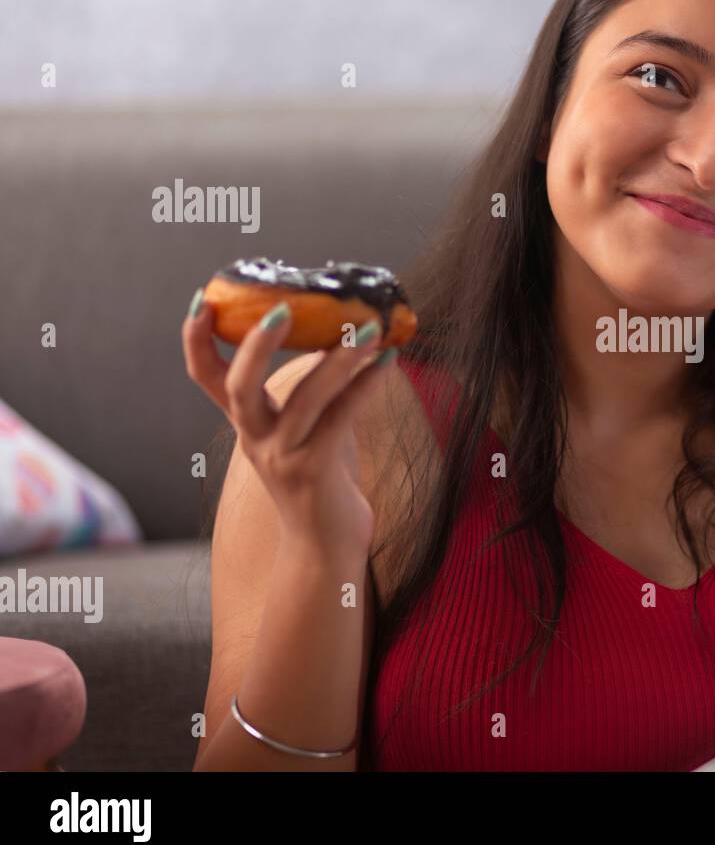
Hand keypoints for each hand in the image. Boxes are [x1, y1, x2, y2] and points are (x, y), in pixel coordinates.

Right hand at [181, 289, 396, 561]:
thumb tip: (341, 339)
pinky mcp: (315, 471)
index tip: (202, 299)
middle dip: (256, 345)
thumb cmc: (321, 480)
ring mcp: (283, 457)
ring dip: (338, 358)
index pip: (207, 378)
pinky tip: (388, 363)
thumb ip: (311, 393)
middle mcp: (256, 439)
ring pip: (304, 399)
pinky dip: (366, 385)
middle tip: (284, 307)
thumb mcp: (305, 430)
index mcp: (247, 424)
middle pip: (239, 386)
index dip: (196, 340)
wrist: (326, 545)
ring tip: (368, 327)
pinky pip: (341, 418)